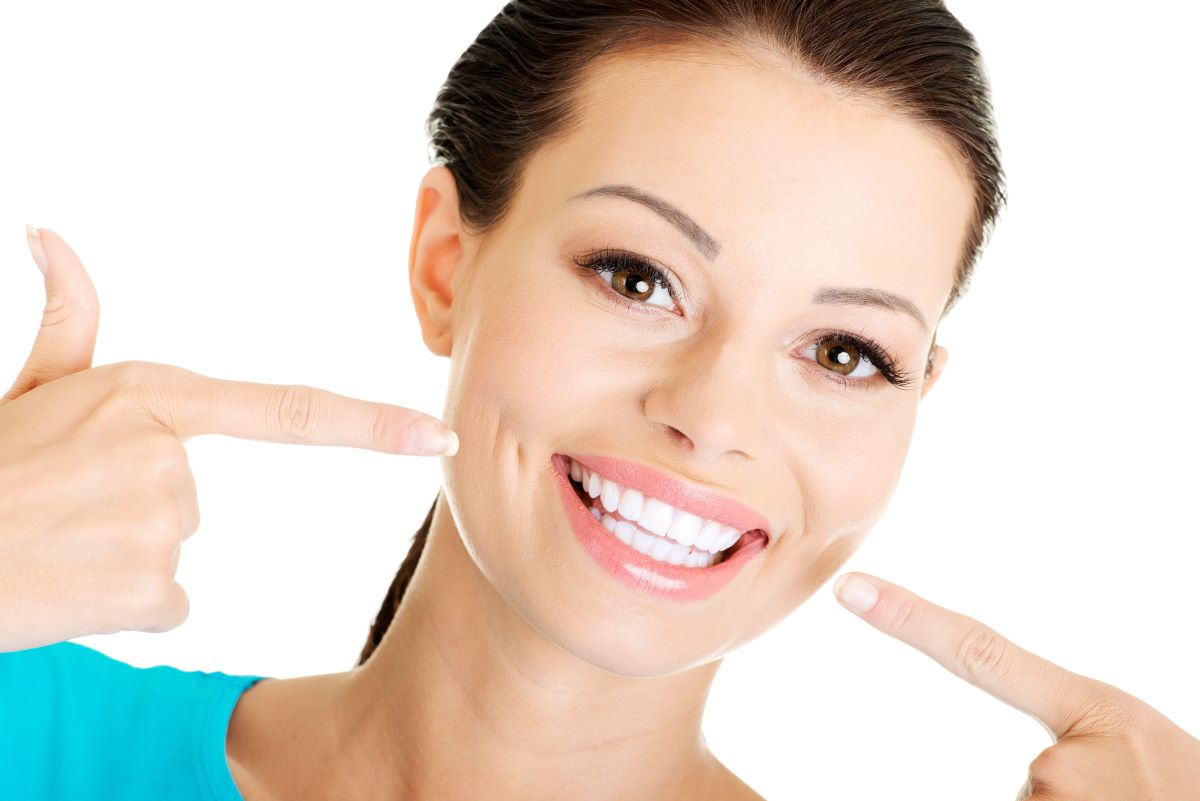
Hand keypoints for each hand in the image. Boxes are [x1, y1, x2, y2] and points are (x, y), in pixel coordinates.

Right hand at [0, 226, 457, 652]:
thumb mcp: (26, 388)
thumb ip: (65, 319)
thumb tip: (48, 232)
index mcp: (153, 398)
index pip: (291, 410)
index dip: (374, 425)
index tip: (439, 434)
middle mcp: (170, 455)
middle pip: (195, 498)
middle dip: (139, 510)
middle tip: (63, 507)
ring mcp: (163, 520)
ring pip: (175, 550)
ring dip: (123, 555)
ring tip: (57, 540)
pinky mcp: (151, 585)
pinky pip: (166, 603)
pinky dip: (124, 604)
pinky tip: (68, 583)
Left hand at [832, 572, 1199, 798]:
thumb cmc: (1188, 789)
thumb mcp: (1139, 746)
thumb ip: (1078, 743)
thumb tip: (1035, 772)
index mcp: (1096, 711)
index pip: (982, 654)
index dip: (911, 621)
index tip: (850, 588)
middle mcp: (1062, 761)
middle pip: (1029, 777)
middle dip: (1067, 796)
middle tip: (1128, 800)